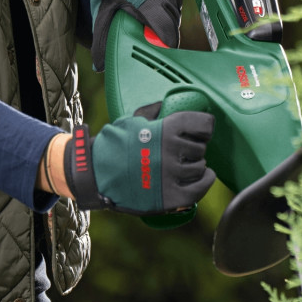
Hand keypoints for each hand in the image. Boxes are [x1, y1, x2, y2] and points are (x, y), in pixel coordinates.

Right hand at [61, 112, 215, 214]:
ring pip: (199, 168)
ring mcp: (172, 175)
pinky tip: (202, 176)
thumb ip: (151, 113)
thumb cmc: (112, 146)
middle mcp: (172, 151)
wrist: (97, 174)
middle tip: (184, 151)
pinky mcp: (171, 196)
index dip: (204, 127)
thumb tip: (163, 105)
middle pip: (201, 148)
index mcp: (166, 129)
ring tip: (184, 165)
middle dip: (194, 148)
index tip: (201, 130)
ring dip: (195, 166)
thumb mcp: (131, 121)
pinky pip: (199, 188)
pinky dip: (204, 181)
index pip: (204, 124)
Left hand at [85, 0, 194, 70]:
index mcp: (151, 2)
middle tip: (141, 20)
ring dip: (164, 7)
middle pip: (174, 21)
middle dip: (160, 27)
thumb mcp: (102, 3)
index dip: (165, 46)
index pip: (169, 36)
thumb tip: (100, 66)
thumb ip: (102, 36)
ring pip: (178, 3)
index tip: (158, 50)